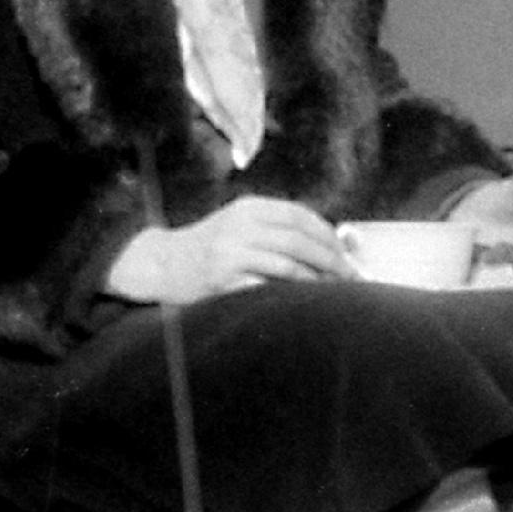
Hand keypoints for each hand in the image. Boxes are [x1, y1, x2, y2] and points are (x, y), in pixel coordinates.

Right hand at [105, 196, 352, 306]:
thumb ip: (276, 230)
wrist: (161, 264)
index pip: (299, 215)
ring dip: (315, 281)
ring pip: (287, 264)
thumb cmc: (210, 248)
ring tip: (332, 293)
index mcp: (248, 207)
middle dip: (330, 261)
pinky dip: (287, 294)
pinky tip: (301, 303)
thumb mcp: (239, 225)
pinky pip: (265, 287)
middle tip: (350, 278)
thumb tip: (331, 245)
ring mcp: (230, 252)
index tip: (345, 254)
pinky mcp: (221, 279)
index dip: (327, 235)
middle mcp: (240, 225)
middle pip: (299, 240)